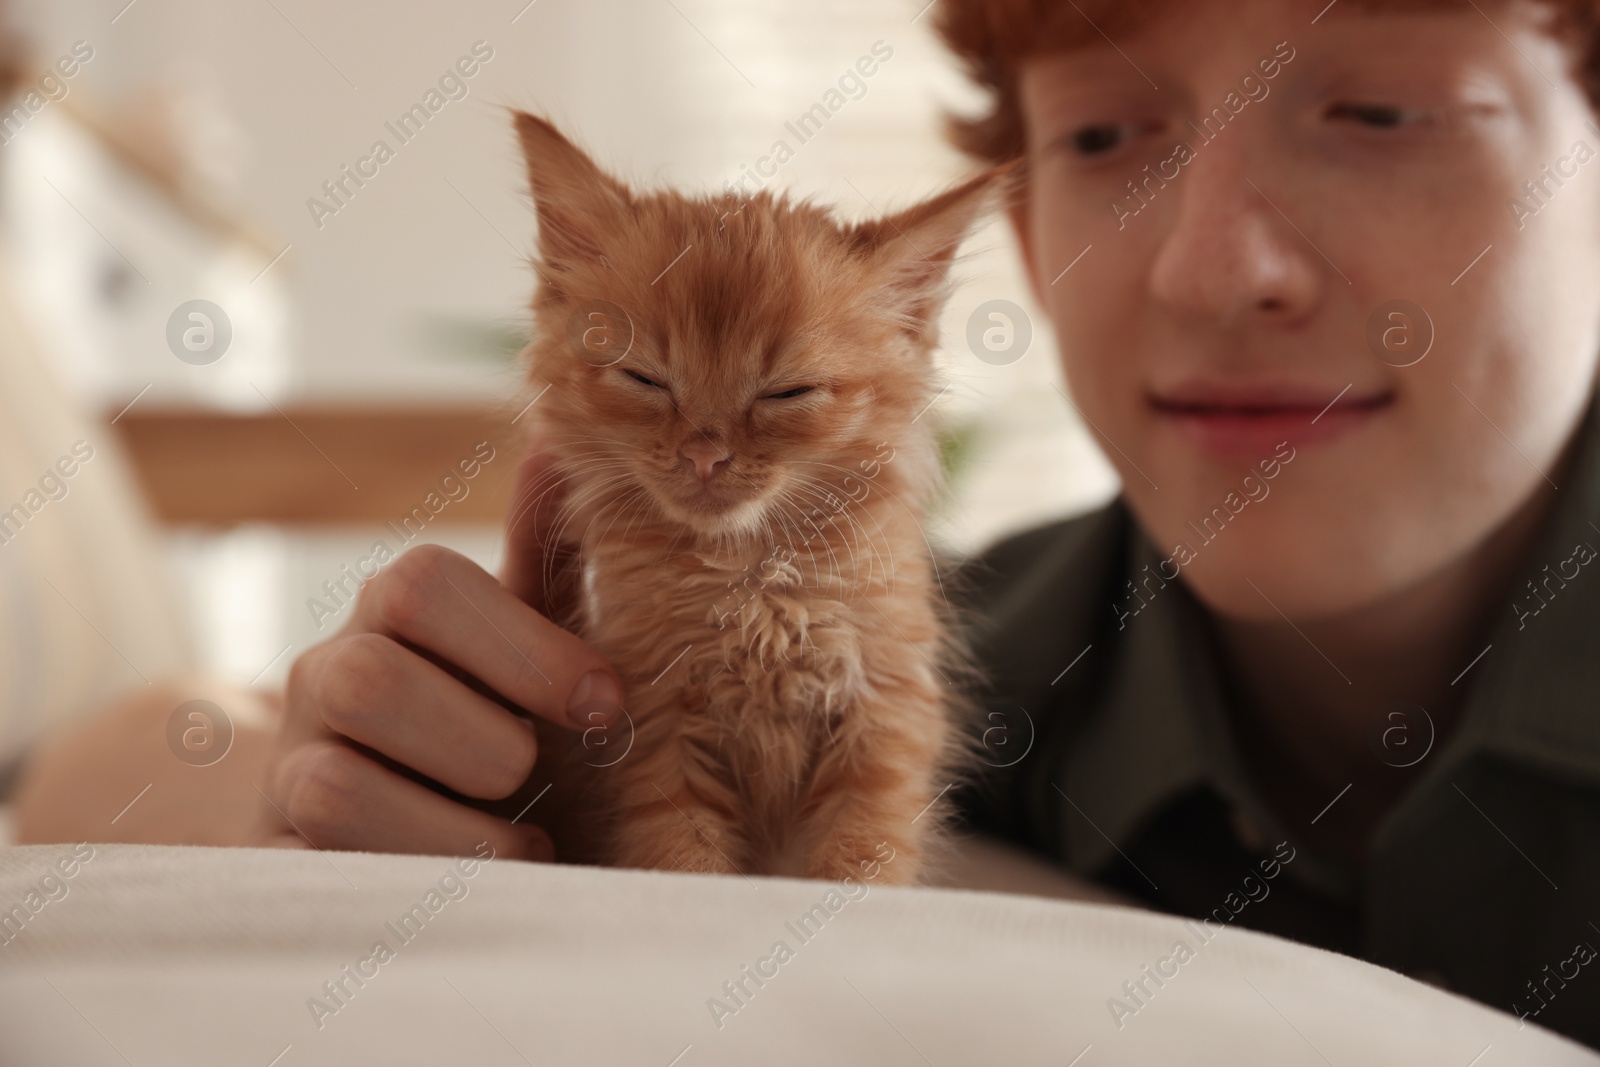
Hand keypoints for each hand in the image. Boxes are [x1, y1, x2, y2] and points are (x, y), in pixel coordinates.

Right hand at [253, 438, 618, 859]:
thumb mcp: (530, 645)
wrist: (413, 825)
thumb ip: (548, 555)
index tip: (607, 704)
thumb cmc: (496, 718)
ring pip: (332, 787)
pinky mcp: (281, 863)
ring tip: (527, 849)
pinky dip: (417, 884)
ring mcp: (288, 773)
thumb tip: (565, 435)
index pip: (422, 584)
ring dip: (455, 829)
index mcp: (394, 615)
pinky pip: (320, 876)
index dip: (521, 645)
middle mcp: (324, 679)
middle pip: (365, 679)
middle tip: (541, 775)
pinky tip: (484, 889)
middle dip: (480, 739)